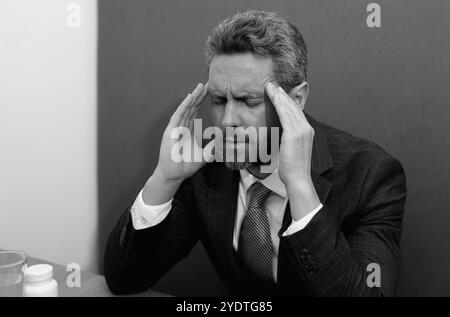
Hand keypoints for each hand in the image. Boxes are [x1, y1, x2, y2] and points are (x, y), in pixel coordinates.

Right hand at [155, 83, 213, 182]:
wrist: (174, 174)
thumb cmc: (185, 166)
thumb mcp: (205, 155)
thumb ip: (213, 147)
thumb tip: (224, 141)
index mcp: (188, 130)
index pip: (196, 111)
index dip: (202, 101)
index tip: (210, 91)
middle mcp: (181, 126)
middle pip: (191, 107)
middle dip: (199, 95)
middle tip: (208, 83)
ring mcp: (175, 128)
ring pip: (185, 109)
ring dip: (192, 97)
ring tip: (200, 87)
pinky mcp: (171, 131)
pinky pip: (178, 116)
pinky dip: (183, 107)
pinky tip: (189, 98)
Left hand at [264, 82, 320, 219]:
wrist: (298, 179)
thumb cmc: (292, 168)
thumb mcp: (290, 150)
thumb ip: (286, 139)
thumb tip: (277, 134)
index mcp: (306, 131)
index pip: (296, 112)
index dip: (287, 101)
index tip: (278, 93)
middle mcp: (306, 128)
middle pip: (293, 107)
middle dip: (282, 95)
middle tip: (273, 85)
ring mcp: (302, 130)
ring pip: (289, 108)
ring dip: (279, 96)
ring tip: (270, 87)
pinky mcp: (294, 134)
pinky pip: (285, 114)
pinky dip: (279, 103)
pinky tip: (273, 96)